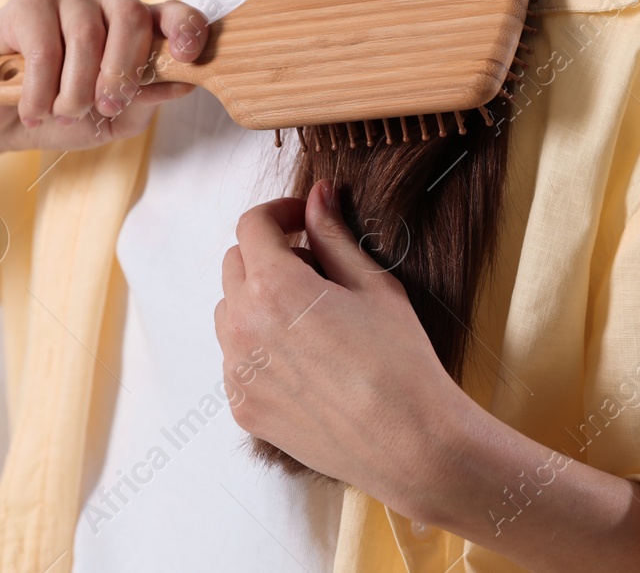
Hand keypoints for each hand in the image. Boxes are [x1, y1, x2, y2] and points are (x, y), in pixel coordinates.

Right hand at [0, 0, 208, 158]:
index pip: (172, 12)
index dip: (185, 26)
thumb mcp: (112, 120)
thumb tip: (181, 84)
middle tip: (106, 107)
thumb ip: (145, 102)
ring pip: (86, 34)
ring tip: (60, 113)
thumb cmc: (61, 114)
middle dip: (121, 70)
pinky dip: (41, 89)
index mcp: (135, 26)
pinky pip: (44, 45)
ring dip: (75, 88)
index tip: (186, 55)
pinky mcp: (28, 0)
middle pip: (130, 15)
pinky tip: (33, 109)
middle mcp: (106, 1)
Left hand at [216, 183, 639, 570]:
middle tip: (313, 267)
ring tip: (307, 317)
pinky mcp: (242, 406)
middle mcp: (243, 326)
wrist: (410, 445)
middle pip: (234, 265)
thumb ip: (334, 235)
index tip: (302, 219)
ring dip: (256, 300)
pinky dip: (258, 347)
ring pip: (229, 312)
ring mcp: (238, 371)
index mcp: (274, 287)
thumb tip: (319, 194)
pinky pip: (235, 359)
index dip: (279, 212)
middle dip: (268, 255)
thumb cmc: (401, 362)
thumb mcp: (373, 285)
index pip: (251, 226)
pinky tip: (303, 359)